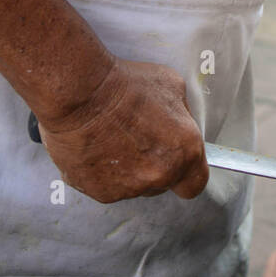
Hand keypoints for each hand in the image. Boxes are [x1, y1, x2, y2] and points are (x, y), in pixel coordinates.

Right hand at [35, 59, 208, 203]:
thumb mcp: (171, 86)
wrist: (81, 94)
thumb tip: (178, 126)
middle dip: (155, 164)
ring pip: (133, 185)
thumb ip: (181, 116)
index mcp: (183, 152)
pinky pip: (107, 185)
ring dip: (128, 168)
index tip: (177, 160)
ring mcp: (128, 188)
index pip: (194, 184)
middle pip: (162, 183)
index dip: (187, 173)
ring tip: (113, 138)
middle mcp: (158, 177)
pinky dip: (104, 171)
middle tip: (139, 137)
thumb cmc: (126, 84)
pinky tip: (97, 147)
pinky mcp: (99, 192)